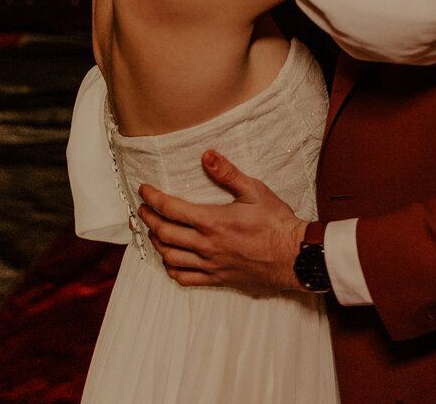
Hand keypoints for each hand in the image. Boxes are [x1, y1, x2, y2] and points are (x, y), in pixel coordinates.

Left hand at [138, 149, 307, 292]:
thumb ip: (228, 173)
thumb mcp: (254, 190)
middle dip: (148, 219)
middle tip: (142, 209)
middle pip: (164, 233)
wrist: (293, 256)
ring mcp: (210, 265)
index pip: (171, 209)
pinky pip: (185, 279)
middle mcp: (205, 245)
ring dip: (157, 243)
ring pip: (170, 257)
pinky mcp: (217, 278)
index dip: (153, 198)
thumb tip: (207, 155)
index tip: (144, 190)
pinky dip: (171, 269)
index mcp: (211, 221)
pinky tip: (170, 261)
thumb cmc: (276, 222)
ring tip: (154, 231)